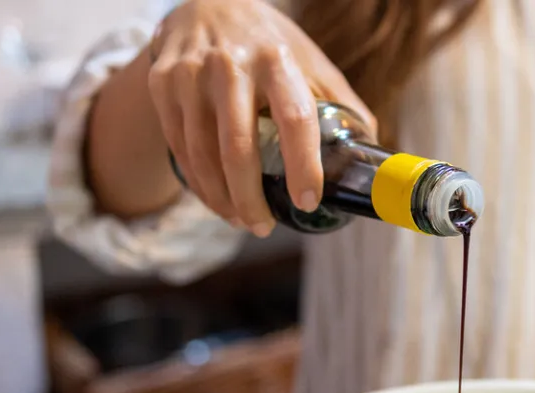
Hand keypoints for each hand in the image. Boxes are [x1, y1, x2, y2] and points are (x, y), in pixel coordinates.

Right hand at [148, 0, 375, 235]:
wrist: (207, 3)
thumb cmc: (269, 45)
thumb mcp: (310, 62)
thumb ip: (340, 104)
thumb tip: (371, 153)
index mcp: (277, 61)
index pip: (294, 119)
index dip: (303, 165)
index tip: (307, 201)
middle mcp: (230, 65)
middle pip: (238, 148)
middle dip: (250, 198)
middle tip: (264, 228)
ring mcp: (190, 75)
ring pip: (202, 154)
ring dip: (222, 199)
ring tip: (241, 220)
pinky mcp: (163, 85)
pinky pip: (179, 147)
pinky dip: (198, 183)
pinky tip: (216, 199)